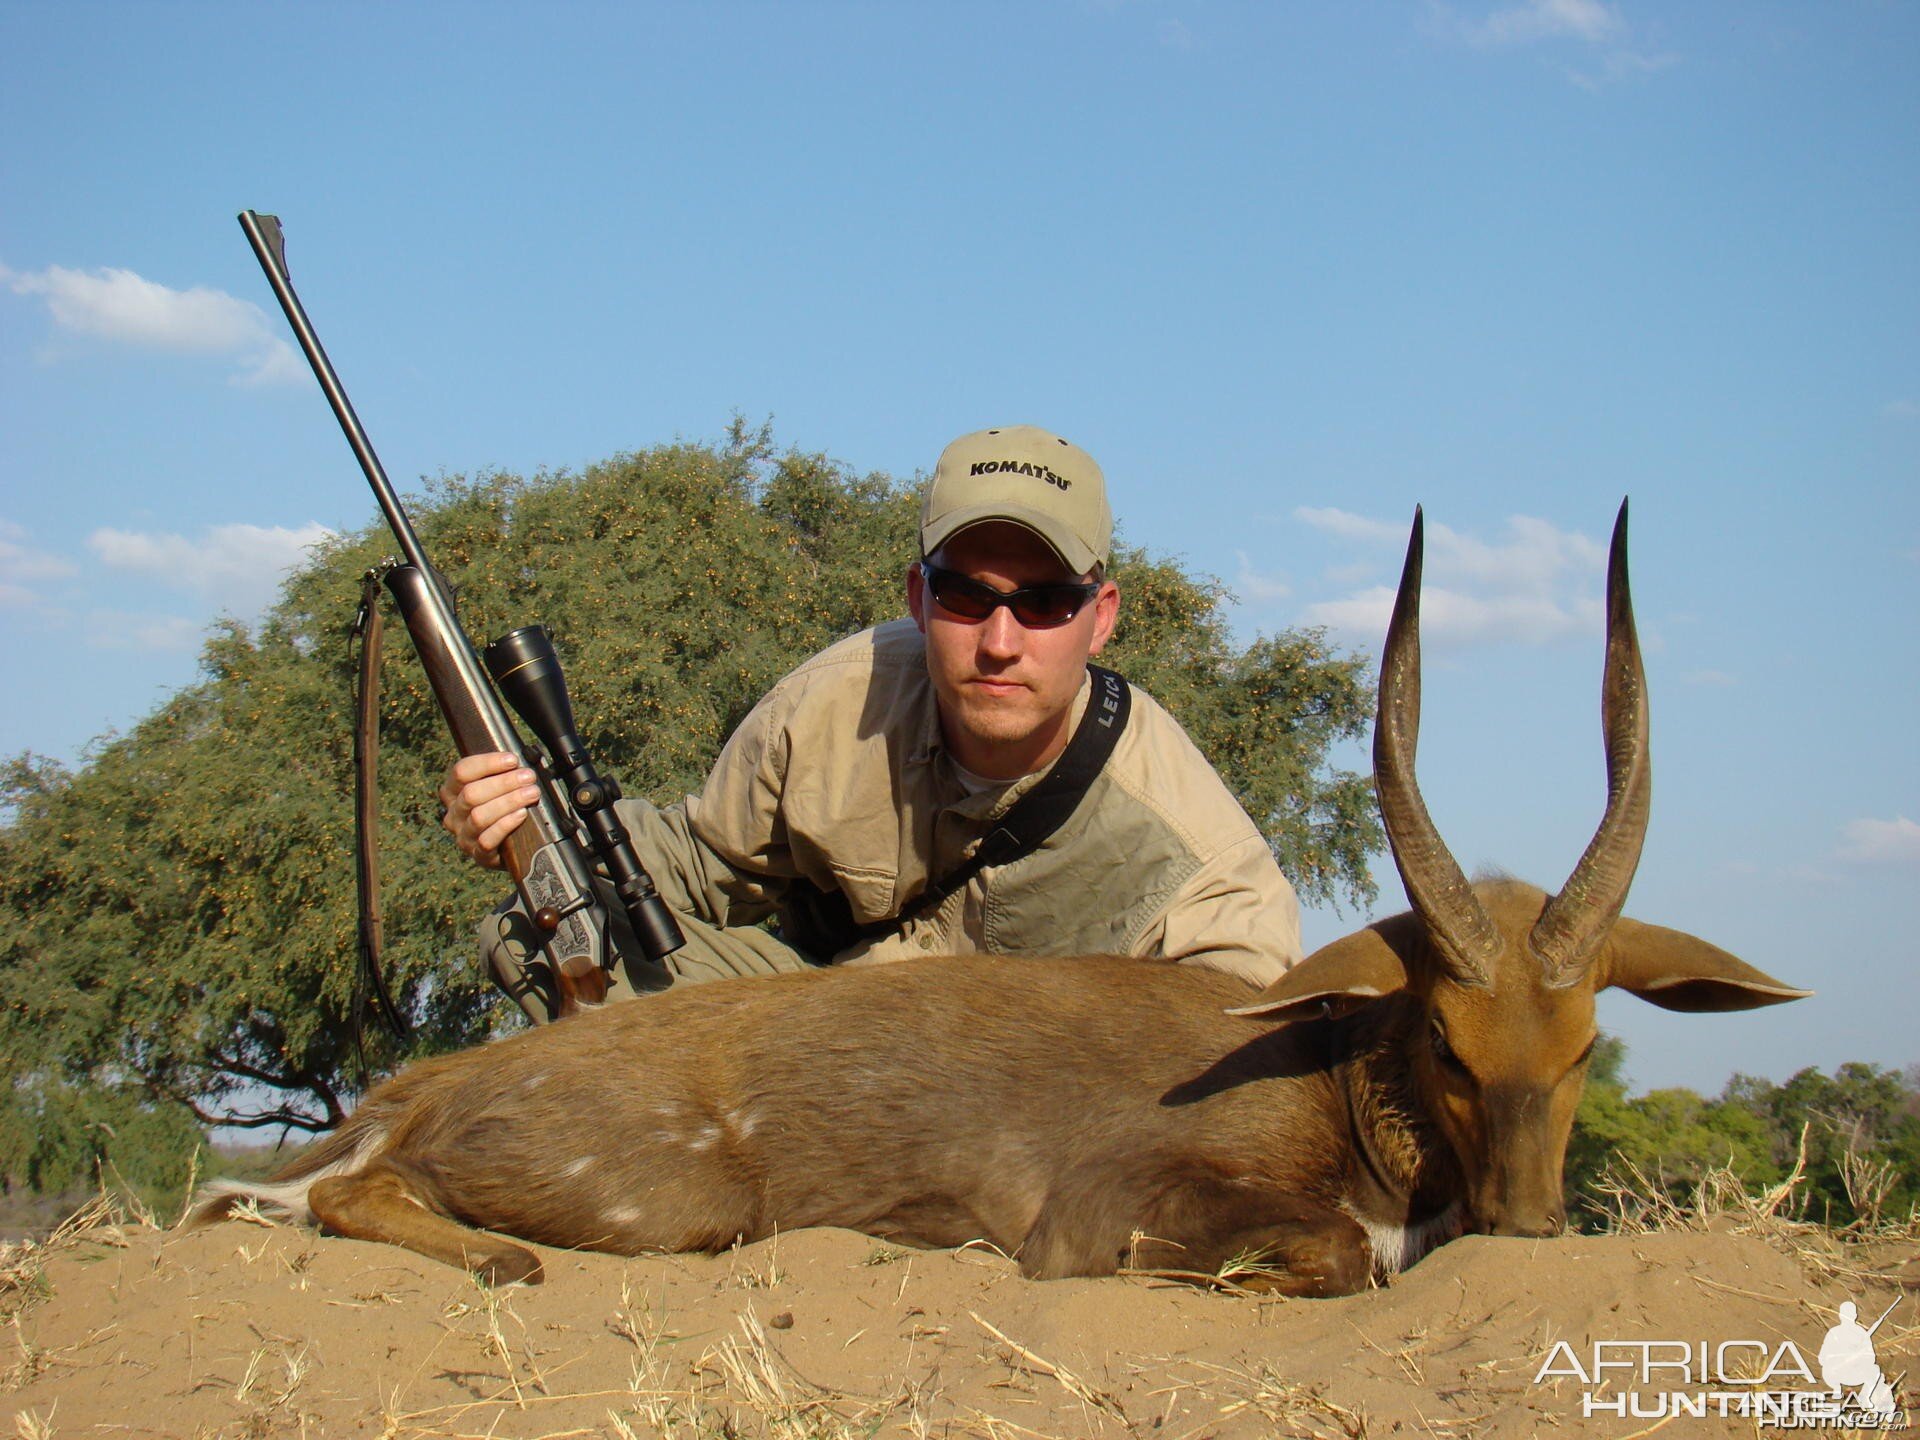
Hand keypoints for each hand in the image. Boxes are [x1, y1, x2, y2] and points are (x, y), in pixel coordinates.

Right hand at [440, 752, 540, 869]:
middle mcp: (453, 814)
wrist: (510, 848)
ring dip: (509, 802)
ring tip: (531, 793)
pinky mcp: (478, 855)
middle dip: (504, 783)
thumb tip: (519, 760)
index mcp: (453, 792)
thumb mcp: (497, 789)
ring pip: (479, 816)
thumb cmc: (503, 810)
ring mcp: (464, 836)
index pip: (461, 771)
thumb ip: (501, 773)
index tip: (513, 760)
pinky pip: (487, 840)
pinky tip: (521, 814)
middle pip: (471, 793)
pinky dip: (506, 825)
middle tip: (528, 777)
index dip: (488, 763)